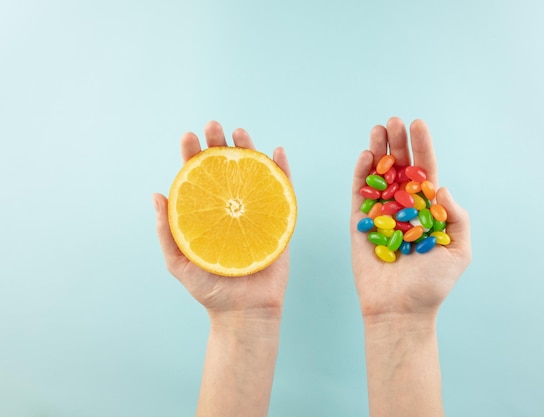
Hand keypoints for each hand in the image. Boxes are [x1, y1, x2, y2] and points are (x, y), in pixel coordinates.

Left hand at [153, 121, 290, 322]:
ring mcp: (255, 211)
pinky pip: (282, 191)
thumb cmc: (210, 290)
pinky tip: (276, 151)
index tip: (188, 136)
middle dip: (219, 143)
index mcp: (206, 213)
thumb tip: (156, 194)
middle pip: (225, 168)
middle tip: (213, 125)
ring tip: (240, 132)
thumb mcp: (178, 262)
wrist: (243, 312)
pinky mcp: (279, 220)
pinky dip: (282, 169)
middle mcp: (230, 207)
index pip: (198, 177)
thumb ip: (166, 232)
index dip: (192, 155)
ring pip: (253, 173)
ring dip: (249, 149)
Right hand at [350, 117, 471, 320]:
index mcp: (426, 209)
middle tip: (393, 120)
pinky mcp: (359, 222)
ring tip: (378, 129)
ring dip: (377, 150)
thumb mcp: (459, 250)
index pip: (425, 171)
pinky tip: (365, 154)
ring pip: (377, 175)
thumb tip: (442, 186)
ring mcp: (379, 212)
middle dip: (397, 143)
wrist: (401, 308)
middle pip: (399, 167)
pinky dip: (360, 173)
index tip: (419, 124)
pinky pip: (359, 193)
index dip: (422, 147)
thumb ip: (456, 217)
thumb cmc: (432, 284)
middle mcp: (403, 206)